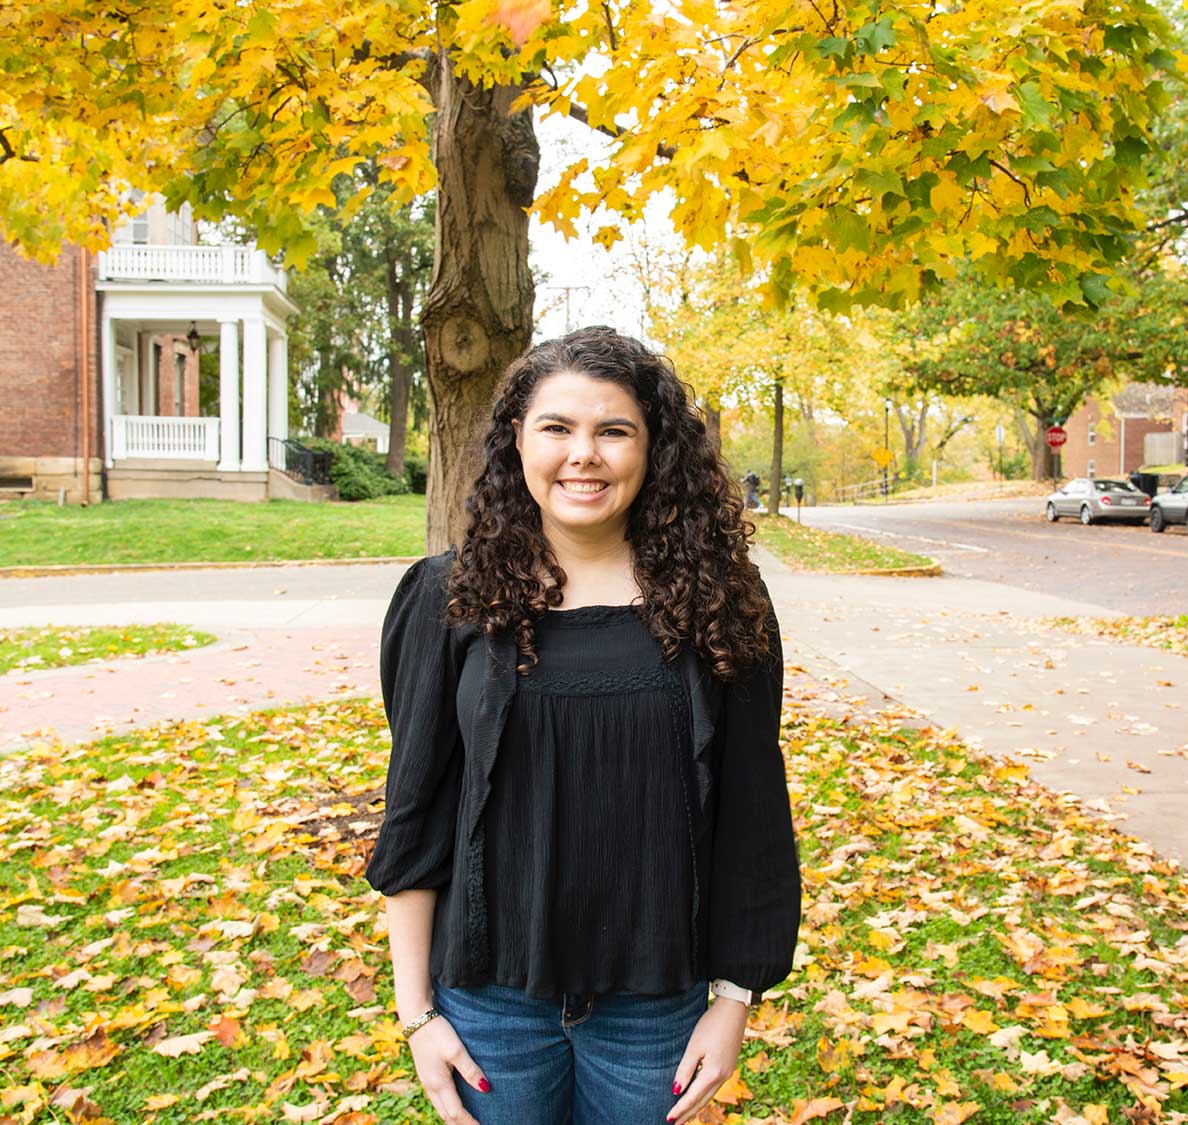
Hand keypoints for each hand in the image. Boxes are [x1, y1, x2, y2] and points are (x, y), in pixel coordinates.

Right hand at [406, 1013, 490, 1124]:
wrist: (416, 1018)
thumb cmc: (437, 1032)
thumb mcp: (456, 1050)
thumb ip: (470, 1070)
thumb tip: (485, 1088)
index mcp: (439, 1083)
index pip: (456, 1112)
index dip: (469, 1122)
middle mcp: (431, 1086)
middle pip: (447, 1115)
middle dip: (460, 1124)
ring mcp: (426, 1081)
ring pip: (440, 1108)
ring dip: (453, 1117)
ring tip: (466, 1121)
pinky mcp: (425, 1074)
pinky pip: (437, 1099)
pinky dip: (447, 1107)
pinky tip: (453, 1102)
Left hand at [667, 998, 748, 1123]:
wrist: (733, 1010)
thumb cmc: (711, 1025)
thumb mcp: (694, 1047)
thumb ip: (685, 1069)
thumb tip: (676, 1090)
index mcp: (713, 1073)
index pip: (693, 1097)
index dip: (680, 1108)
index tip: (669, 1118)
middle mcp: (723, 1077)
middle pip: (703, 1101)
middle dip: (688, 1113)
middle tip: (675, 1124)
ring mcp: (728, 1072)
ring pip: (710, 1095)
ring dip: (697, 1106)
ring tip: (685, 1115)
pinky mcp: (729, 1065)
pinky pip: (715, 1087)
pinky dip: (705, 1096)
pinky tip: (700, 1096)